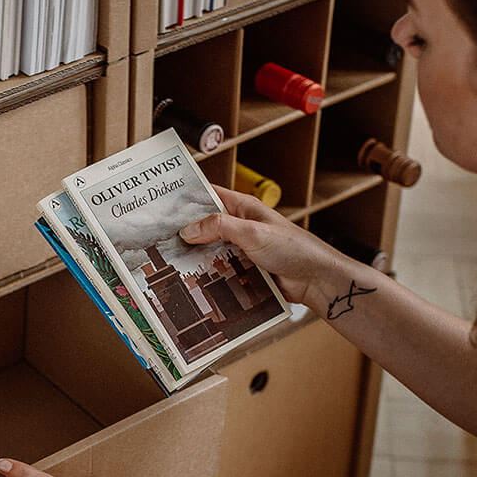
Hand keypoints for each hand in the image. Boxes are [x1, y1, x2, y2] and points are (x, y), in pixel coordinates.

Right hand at [181, 185, 356, 307]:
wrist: (314, 279)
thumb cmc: (293, 249)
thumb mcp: (252, 232)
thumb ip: (220, 227)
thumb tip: (189, 229)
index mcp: (244, 209)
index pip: (210, 196)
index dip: (188, 199)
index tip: (165, 206)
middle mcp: (241, 227)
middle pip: (206, 227)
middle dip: (187, 233)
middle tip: (162, 239)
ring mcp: (242, 250)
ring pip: (211, 251)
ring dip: (197, 257)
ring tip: (171, 261)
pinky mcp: (245, 270)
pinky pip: (221, 270)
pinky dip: (209, 274)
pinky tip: (193, 280)